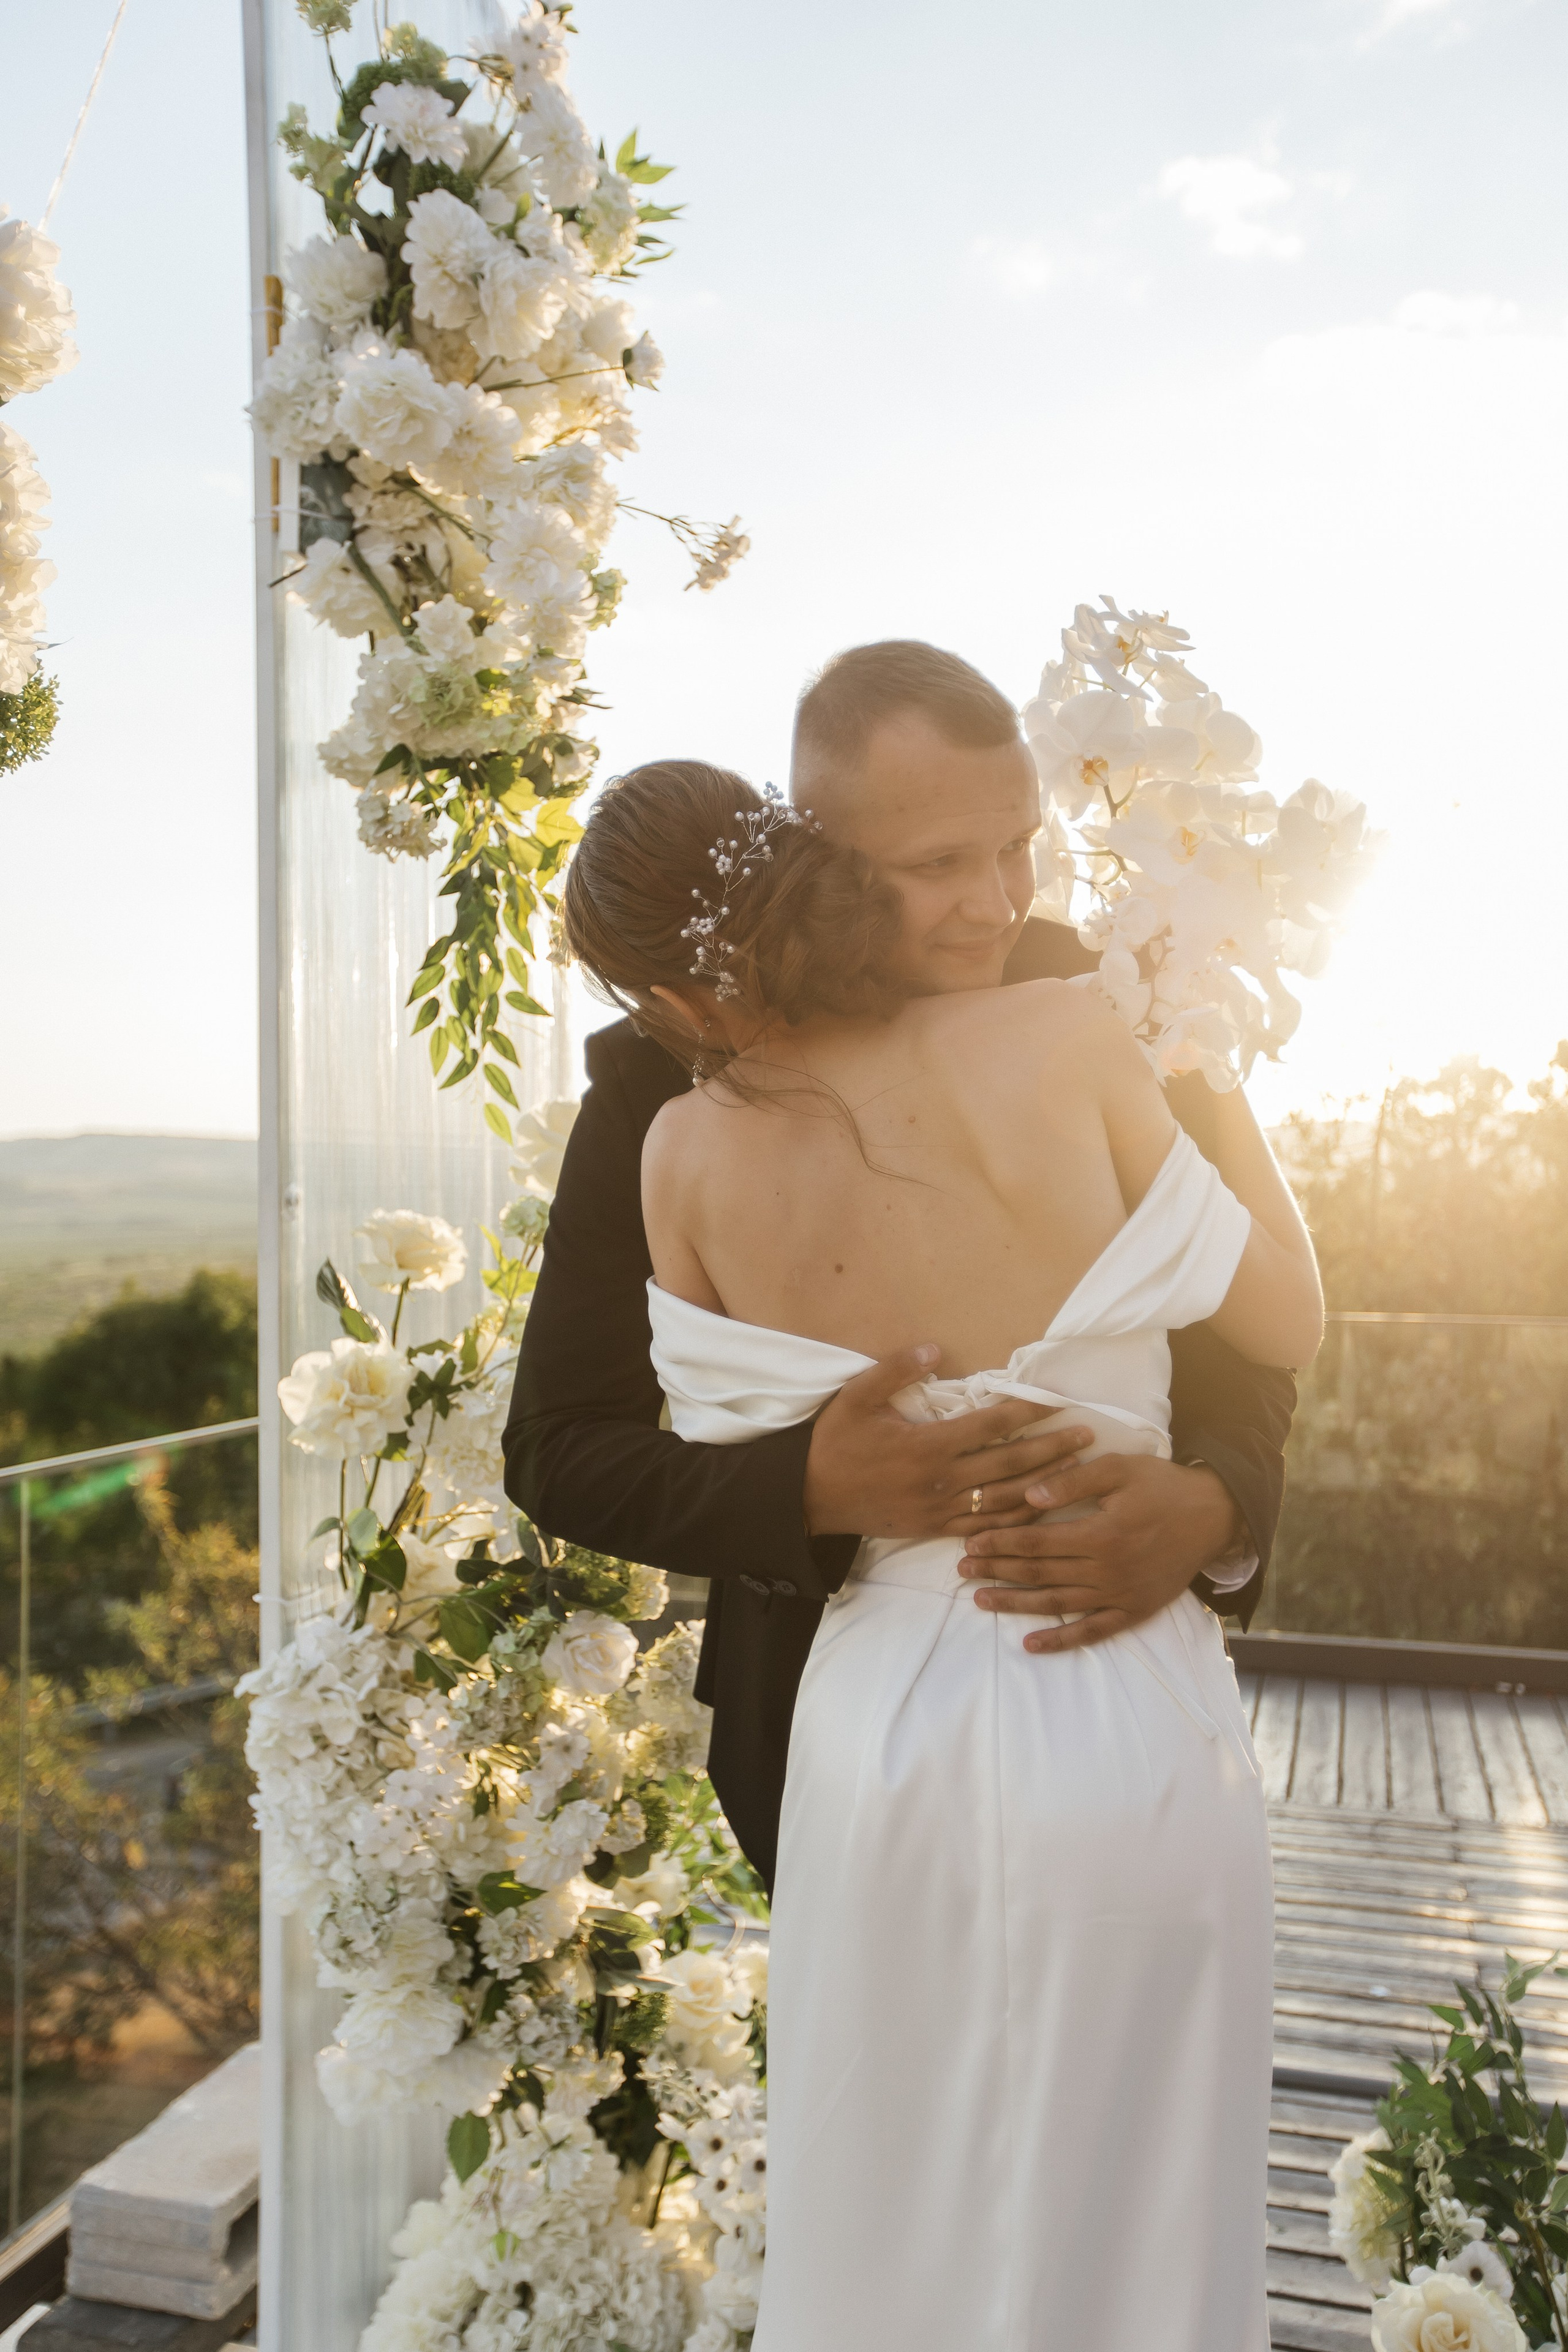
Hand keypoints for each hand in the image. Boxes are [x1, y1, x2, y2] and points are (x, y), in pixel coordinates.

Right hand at [802, 1346, 1091, 1540]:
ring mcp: (940, 1510)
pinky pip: (985, 1526)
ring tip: (1076, 1473)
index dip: (1025, 1413)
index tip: (1054, 1403)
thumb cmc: (834, 1442)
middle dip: (1052, 1450)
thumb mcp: (857, 1397)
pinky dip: (1016, 1520)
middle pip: (1009, 1464)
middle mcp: (942, 1481)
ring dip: (1043, 1485)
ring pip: (1005, 1499)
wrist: (810, 1497)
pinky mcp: (934, 1529)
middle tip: (1087, 1437)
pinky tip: (1040, 1511)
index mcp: (927, 1445)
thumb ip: (897, 1370)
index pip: (989, 1426)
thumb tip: (936, 1347)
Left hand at [959, 1457, 1242, 1654]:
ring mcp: (1119, 1595)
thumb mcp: (1119, 1469)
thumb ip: (1072, 1481)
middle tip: (961, 1570)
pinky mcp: (1133, 1611)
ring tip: (980, 1600)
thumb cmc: (1162, 1486)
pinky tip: (1031, 1644)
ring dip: (1015, 1604)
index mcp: (1100, 1534)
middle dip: (996, 1571)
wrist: (1212, 1516)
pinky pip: (1092, 1631)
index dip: (999, 1543)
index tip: (969, 1542)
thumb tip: (1029, 1496)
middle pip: (1039, 1574)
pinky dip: (1060, 1640)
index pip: (1036, 1543)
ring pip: (1057, 1604)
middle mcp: (1107, 1570)